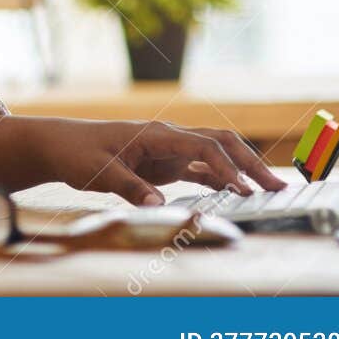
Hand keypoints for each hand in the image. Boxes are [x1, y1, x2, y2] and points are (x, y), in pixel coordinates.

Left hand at [0, 114, 287, 205]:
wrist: (60, 145)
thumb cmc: (77, 153)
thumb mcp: (98, 172)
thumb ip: (128, 187)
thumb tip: (158, 204)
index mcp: (156, 134)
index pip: (203, 146)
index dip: (227, 168)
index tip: (244, 190)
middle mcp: (169, 138)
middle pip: (220, 143)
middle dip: (250, 163)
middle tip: (279, 187)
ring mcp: (169, 150)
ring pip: (216, 155)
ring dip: (242, 171)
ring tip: (269, 191)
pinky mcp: (165, 164)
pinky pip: (201, 170)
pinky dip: (222, 180)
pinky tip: (238, 194)